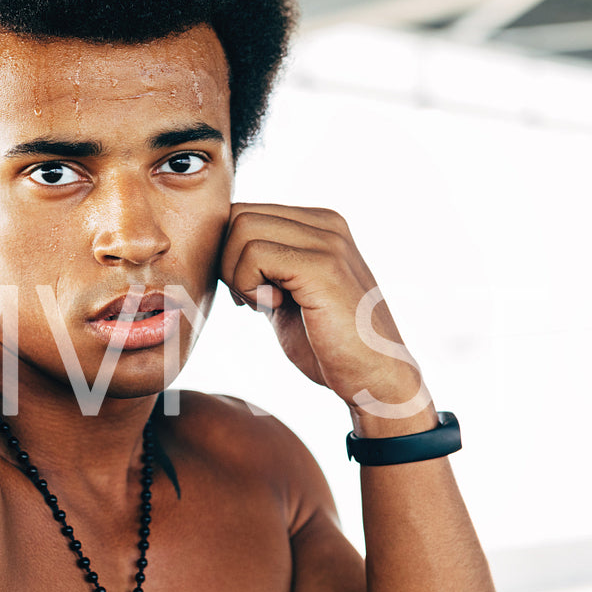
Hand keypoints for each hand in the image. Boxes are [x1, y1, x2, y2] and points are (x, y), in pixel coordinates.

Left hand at [218, 204, 432, 428]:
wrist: (372, 379)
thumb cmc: (328, 346)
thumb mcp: (288, 294)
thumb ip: (264, 267)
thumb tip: (220, 250)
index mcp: (320, 225)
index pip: (245, 212)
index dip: (231, 255)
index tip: (252, 294)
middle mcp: (327, 223)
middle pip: (238, 215)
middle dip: (229, 262)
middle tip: (254, 300)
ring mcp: (328, 241)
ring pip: (241, 229)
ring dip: (238, 276)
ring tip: (268, 305)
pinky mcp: (322, 266)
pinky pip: (254, 254)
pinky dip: (250, 286)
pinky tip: (276, 308)